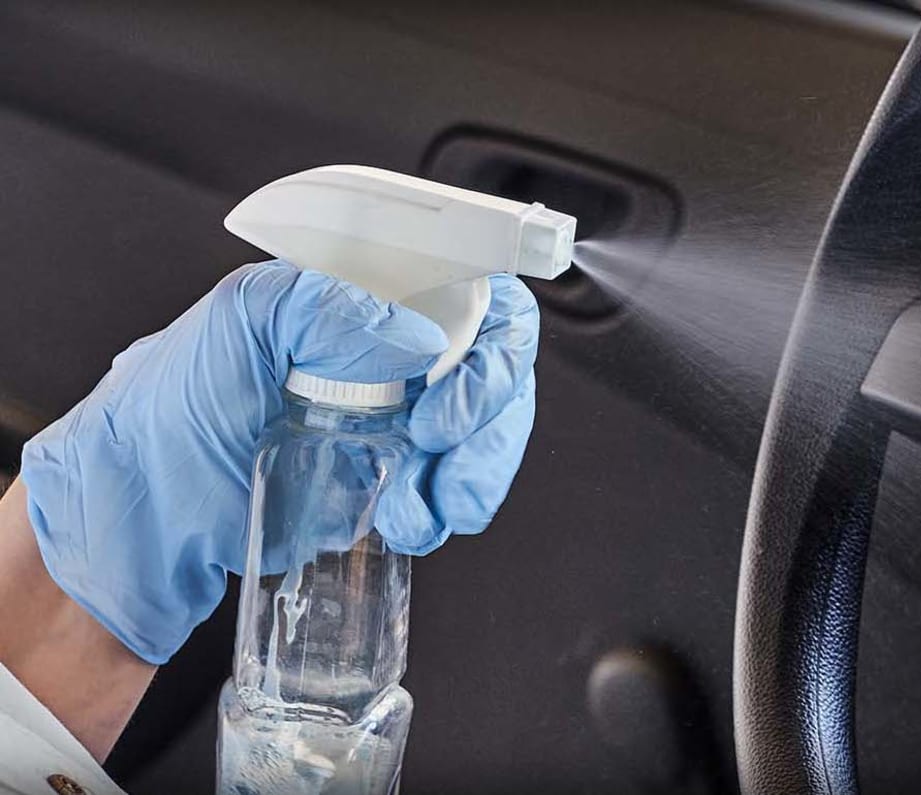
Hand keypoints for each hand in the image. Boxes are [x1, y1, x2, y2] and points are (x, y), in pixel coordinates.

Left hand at [20, 260, 538, 663]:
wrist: (136, 523)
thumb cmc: (165, 412)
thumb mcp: (234, 325)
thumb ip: (321, 306)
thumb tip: (418, 339)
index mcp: (359, 297)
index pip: (470, 286)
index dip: (488, 335)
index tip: (451, 389)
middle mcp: (389, 352)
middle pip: (495, 365)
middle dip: (487, 419)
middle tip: (440, 450)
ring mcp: (396, 419)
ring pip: (486, 433)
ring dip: (470, 474)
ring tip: (417, 510)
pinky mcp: (391, 482)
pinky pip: (454, 490)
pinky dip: (445, 511)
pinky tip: (409, 523)